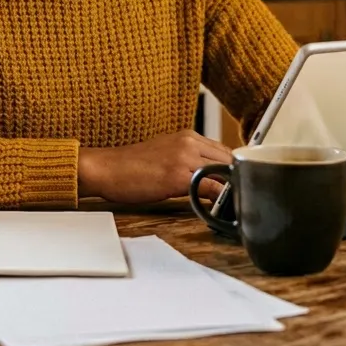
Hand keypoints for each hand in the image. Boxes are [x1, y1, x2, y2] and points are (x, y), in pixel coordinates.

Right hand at [78, 130, 232, 204]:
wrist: (105, 168)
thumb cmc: (129, 166)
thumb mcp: (165, 155)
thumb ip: (189, 161)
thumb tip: (210, 179)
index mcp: (188, 136)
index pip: (225, 152)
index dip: (234, 171)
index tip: (238, 186)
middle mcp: (189, 142)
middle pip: (230, 161)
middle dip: (237, 181)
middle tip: (240, 199)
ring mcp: (185, 157)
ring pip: (225, 173)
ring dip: (232, 190)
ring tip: (233, 206)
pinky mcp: (178, 176)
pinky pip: (211, 188)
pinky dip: (220, 199)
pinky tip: (220, 209)